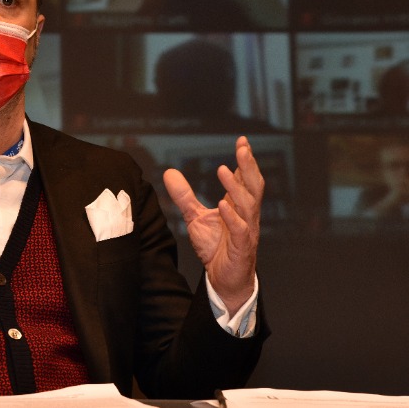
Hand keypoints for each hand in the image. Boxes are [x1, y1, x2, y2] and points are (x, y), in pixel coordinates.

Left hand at [163, 136, 262, 315]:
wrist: (223, 280)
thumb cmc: (216, 248)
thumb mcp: (195, 217)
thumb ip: (184, 195)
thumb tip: (169, 172)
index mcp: (238, 206)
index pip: (246, 179)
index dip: (245, 160)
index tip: (242, 141)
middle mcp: (246, 216)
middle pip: (253, 186)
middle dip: (249, 166)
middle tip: (242, 148)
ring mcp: (247, 231)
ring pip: (248, 205)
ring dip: (236, 187)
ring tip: (223, 170)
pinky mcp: (241, 248)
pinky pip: (240, 230)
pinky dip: (232, 217)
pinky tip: (222, 205)